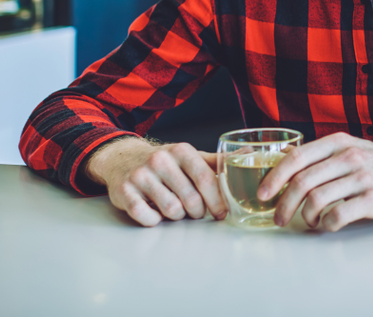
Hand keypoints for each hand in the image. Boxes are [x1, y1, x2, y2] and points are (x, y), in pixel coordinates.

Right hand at [84, 136, 226, 226]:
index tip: (222, 214)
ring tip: (176, 210)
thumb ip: (218, 160)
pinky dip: (155, 221)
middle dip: (198, 212)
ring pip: (171, 210)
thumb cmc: (165, 162)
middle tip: (197, 213)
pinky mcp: (124, 192)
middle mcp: (160, 160)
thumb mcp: (191, 157)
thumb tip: (249, 154)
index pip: (206, 178)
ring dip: (177, 217)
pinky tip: (156, 214)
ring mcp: (140, 175)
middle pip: (190, 198)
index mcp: (181, 151)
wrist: (123, 159)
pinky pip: (147, 217)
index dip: (217, 200)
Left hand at [257, 133, 372, 230]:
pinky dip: (327, 225)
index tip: (263, 194)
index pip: (297, 158)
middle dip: (284, 205)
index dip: (275, 177)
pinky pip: (339, 216)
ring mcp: (363, 177)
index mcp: (339, 142)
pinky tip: (328, 225)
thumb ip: (321, 155)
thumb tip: (284, 165)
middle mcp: (349, 156)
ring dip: (305, 217)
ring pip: (317, 200)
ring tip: (309, 221)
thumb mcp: (350, 147)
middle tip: (280, 218)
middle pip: (302, 182)